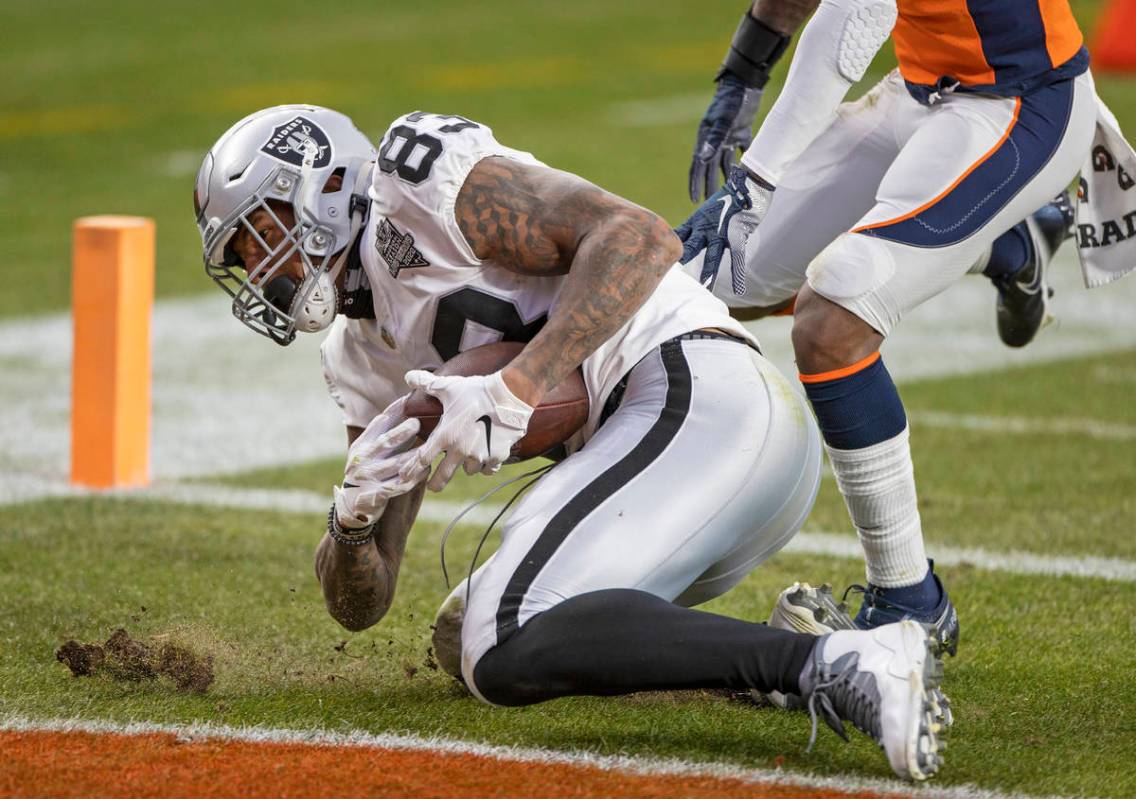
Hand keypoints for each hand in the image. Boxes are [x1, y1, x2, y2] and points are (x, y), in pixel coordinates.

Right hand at [335, 396, 424, 528]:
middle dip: (402, 432)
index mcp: (362, 445)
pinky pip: (400, 485)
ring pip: (396, 465)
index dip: (393, 412)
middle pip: (385, 443)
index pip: (378, 425)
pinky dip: (414, 478)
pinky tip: (426, 470)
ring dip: (414, 455)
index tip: (407, 400)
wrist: (352, 503)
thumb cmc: (367, 469)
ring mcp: (369, 478)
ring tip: (429, 447)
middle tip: (417, 422)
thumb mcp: (367, 449)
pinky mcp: (377, 494)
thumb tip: (402, 406)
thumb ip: (381, 432)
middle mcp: (363, 460)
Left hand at [399, 370, 532, 491]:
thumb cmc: (476, 390)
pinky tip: (487, 461)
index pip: (422, 459)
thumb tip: (408, 376)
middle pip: (442, 477)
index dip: (413, 469)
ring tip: (467, 459)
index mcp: (445, 436)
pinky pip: (489, 469)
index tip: (408, 475)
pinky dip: (487, 467)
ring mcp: (480, 456)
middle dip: (435, 484)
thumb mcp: (449, 387)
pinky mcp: (498, 456)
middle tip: (432, 487)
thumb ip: (427, 384)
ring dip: (467, 467)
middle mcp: (460, 450)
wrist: (509, 394)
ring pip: (469, 471)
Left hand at [675, 165, 772, 296]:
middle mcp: (706, 228)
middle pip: (690, 247)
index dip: (669, 246)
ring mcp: (721, 233)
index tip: (657, 258)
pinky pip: (738, 259)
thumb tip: (685, 231)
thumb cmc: (729, 197)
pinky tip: (738, 290)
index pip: (679, 235)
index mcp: (697, 221)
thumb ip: (698, 222)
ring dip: (707, 272)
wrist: (748, 184)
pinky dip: (738, 275)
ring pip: (711, 256)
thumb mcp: (707, 209)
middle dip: (680, 260)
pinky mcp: (737, 236)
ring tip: (704, 287)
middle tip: (669, 275)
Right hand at [688, 75, 764, 202]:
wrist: (746, 82)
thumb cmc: (732, 100)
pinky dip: (744, 162)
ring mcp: (728, 137)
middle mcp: (714, 140)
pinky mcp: (741, 132)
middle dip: (710, 186)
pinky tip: (748, 175)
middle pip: (711, 168)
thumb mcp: (723, 120)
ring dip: (726, 178)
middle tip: (711, 205)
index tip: (695, 201)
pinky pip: (742, 152)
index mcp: (705, 138)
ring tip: (728, 194)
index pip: (697, 166)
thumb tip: (702, 159)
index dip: (695, 184)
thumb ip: (714, 139)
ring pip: (725, 163)